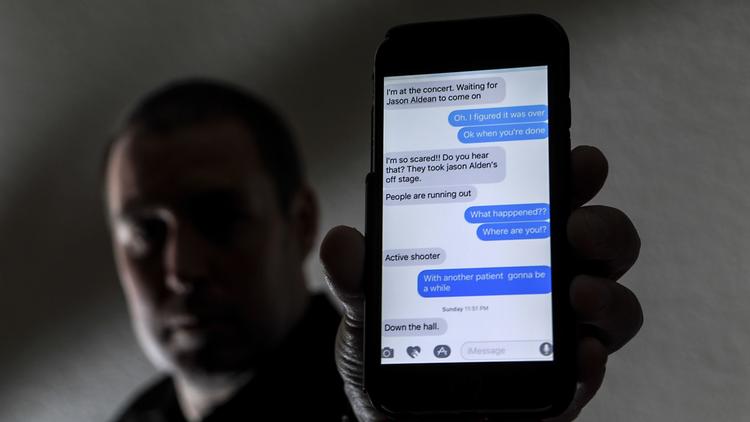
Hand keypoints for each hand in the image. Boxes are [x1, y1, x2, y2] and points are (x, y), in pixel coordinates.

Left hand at [320, 146, 642, 420]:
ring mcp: (556, 334)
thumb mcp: (370, 311)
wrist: (400, 421)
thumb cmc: (399, 353)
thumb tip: (343, 242)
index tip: (575, 158)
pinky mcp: (559, 386)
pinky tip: (579, 354)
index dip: (572, 175)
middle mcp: (542, 285)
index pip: (548, 202)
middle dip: (601, 226)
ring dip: (607, 292)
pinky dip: (592, 361)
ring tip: (578, 292)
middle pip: (597, 245)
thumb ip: (358, 278)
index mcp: (504, 249)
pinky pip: (591, 372)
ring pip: (612, 303)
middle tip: (574, 225)